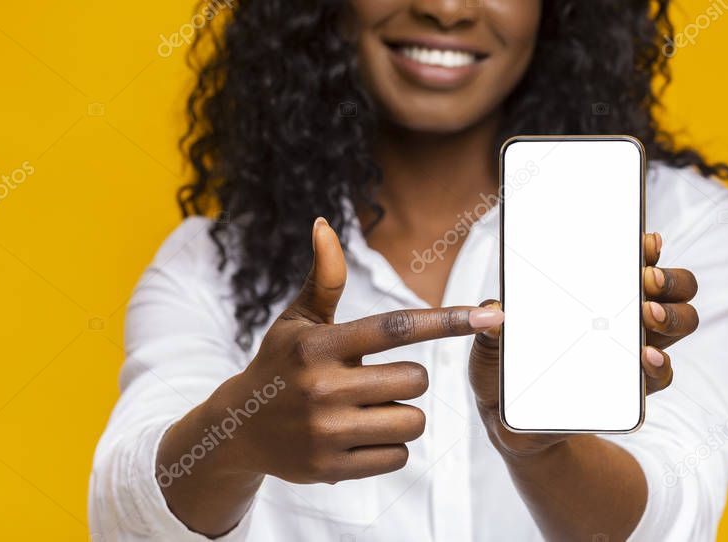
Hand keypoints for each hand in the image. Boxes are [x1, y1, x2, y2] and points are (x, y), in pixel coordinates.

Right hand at [191, 217, 504, 484]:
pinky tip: (359, 438)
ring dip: (402, 415)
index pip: (395, 328)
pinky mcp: (331, 468)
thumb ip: (324, 278)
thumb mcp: (297, 320)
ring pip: (412, 421)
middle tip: (378, 381)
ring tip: (369, 410)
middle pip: (416, 380)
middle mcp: (322, 387)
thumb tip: (323, 224)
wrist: (238, 429)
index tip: (489, 315)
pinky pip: (397, 457)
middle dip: (409, 380)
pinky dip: (389, 447)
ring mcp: (326, 431)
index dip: (446, 320)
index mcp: (319, 345)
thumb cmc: (280, 365)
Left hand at [468, 232, 698, 456]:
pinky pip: (661, 374)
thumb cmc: (506, 367)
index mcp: (597, 292)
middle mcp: (625, 315)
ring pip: (679, 322)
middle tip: (645, 280)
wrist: (510, 420)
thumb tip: (495, 310)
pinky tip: (647, 357)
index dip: (646, 247)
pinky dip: (660, 365)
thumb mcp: (492, 344)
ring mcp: (633, 350)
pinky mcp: (633, 389)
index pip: (635, 260)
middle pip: (675, 287)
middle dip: (669, 279)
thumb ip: (489, 324)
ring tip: (648, 315)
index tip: (644, 242)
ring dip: (672, 316)